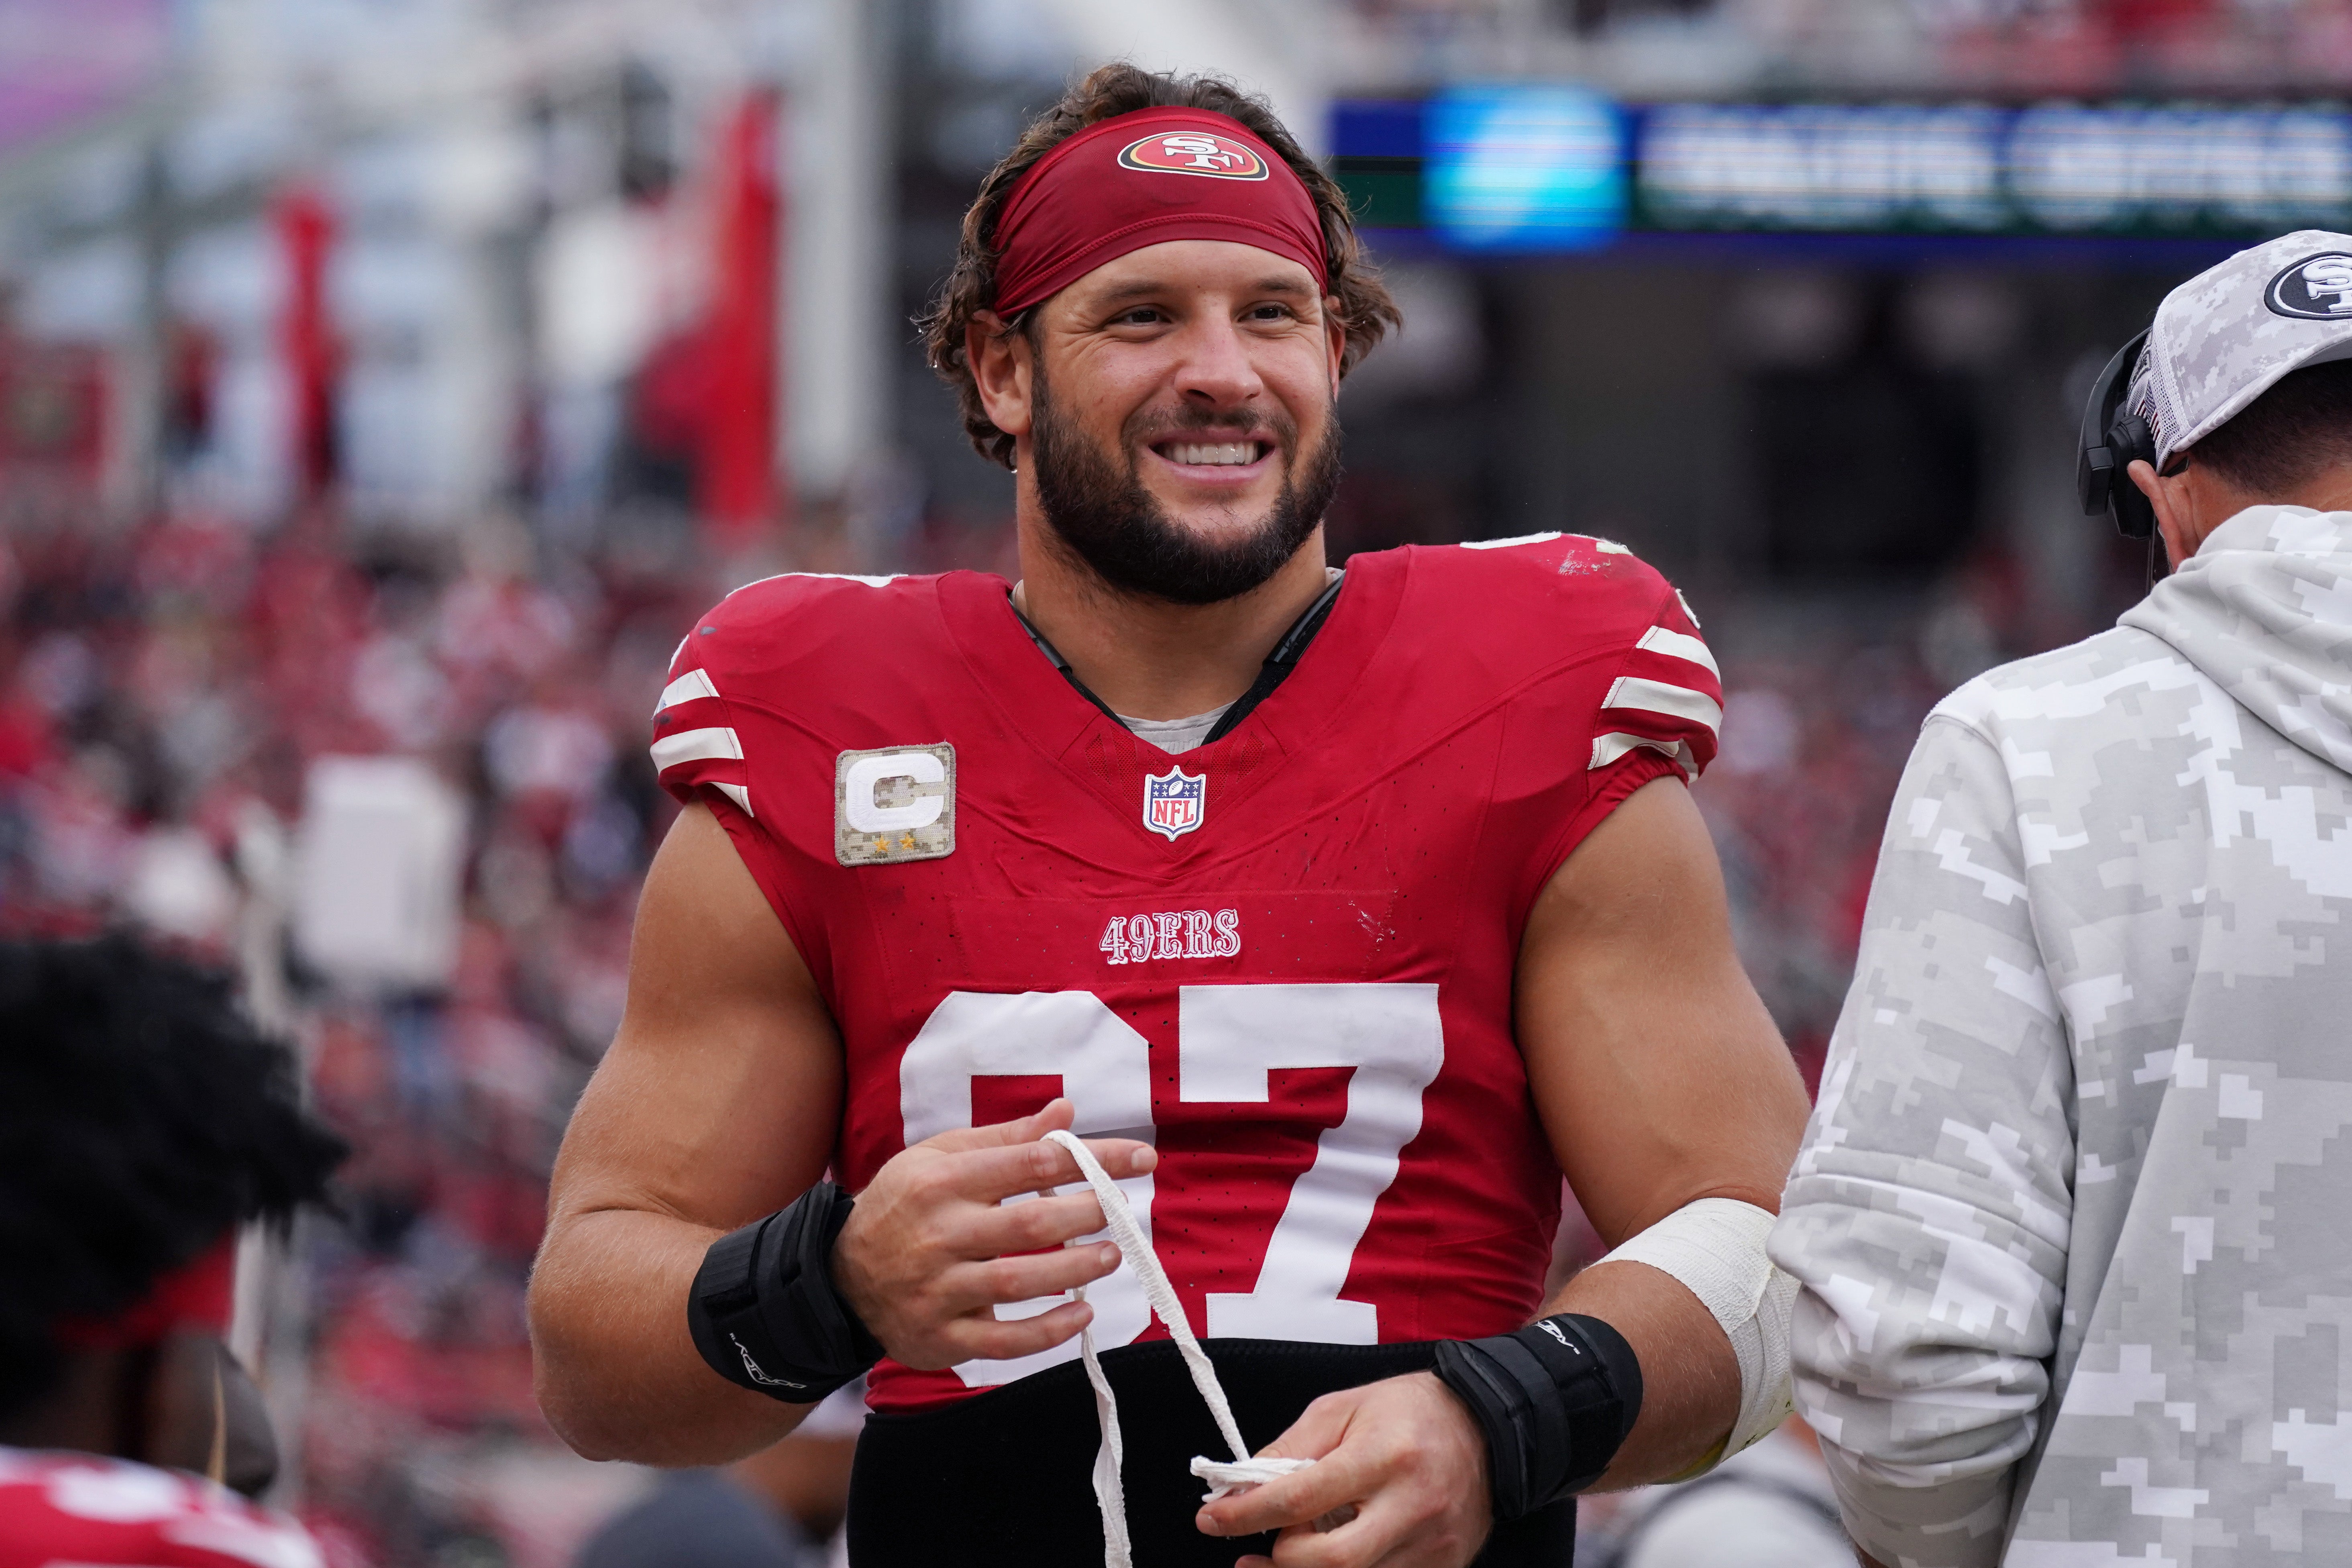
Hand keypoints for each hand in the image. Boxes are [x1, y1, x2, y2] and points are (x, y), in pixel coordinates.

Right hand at [830, 1098, 1154, 1370]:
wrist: (840, 1276)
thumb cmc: (905, 1205)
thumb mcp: (941, 1157)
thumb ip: (1007, 1139)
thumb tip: (1066, 1112)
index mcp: (943, 1180)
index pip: (1033, 1162)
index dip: (1095, 1158)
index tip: (1142, 1158)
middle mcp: (940, 1234)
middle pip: (1032, 1223)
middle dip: (1090, 1213)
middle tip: (1123, 1210)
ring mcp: (939, 1290)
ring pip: (1021, 1282)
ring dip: (1077, 1268)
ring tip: (1112, 1255)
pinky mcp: (941, 1338)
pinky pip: (1005, 1341)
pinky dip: (1050, 1331)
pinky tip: (1082, 1313)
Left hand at [1195, 1372, 1492, 1567]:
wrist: (1488, 1425)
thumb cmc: (1408, 1410)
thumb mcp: (1341, 1407)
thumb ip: (1288, 1448)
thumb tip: (1237, 1489)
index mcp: (1382, 1455)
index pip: (1299, 1499)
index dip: (1245, 1514)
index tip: (1212, 1519)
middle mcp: (1411, 1504)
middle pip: (1330, 1562)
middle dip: (1280, 1560)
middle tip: (1256, 1549)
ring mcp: (1432, 1543)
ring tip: (1284, 1555)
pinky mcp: (1444, 1566)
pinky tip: (1331, 1556)